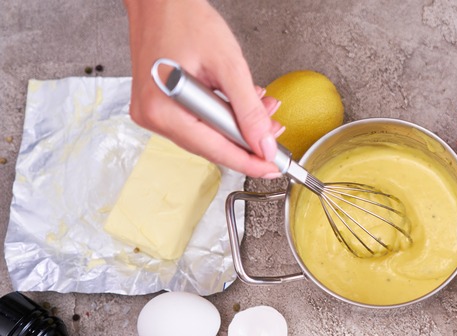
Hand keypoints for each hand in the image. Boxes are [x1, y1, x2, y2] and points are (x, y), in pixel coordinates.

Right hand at [124, 0, 280, 177]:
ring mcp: (153, 112)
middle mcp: (153, 117)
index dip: (249, 161)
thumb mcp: (228, 65)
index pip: (216, 150)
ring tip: (262, 107)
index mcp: (164, 110)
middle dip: (247, 139)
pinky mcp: (159, 105)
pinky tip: (239, 102)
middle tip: (275, 132)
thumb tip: (264, 144)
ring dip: (237, 124)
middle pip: (212, 145)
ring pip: (207, 134)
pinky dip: (222, 114)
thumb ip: (248, 109)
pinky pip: (197, 121)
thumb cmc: (184, 19)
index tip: (273, 168)